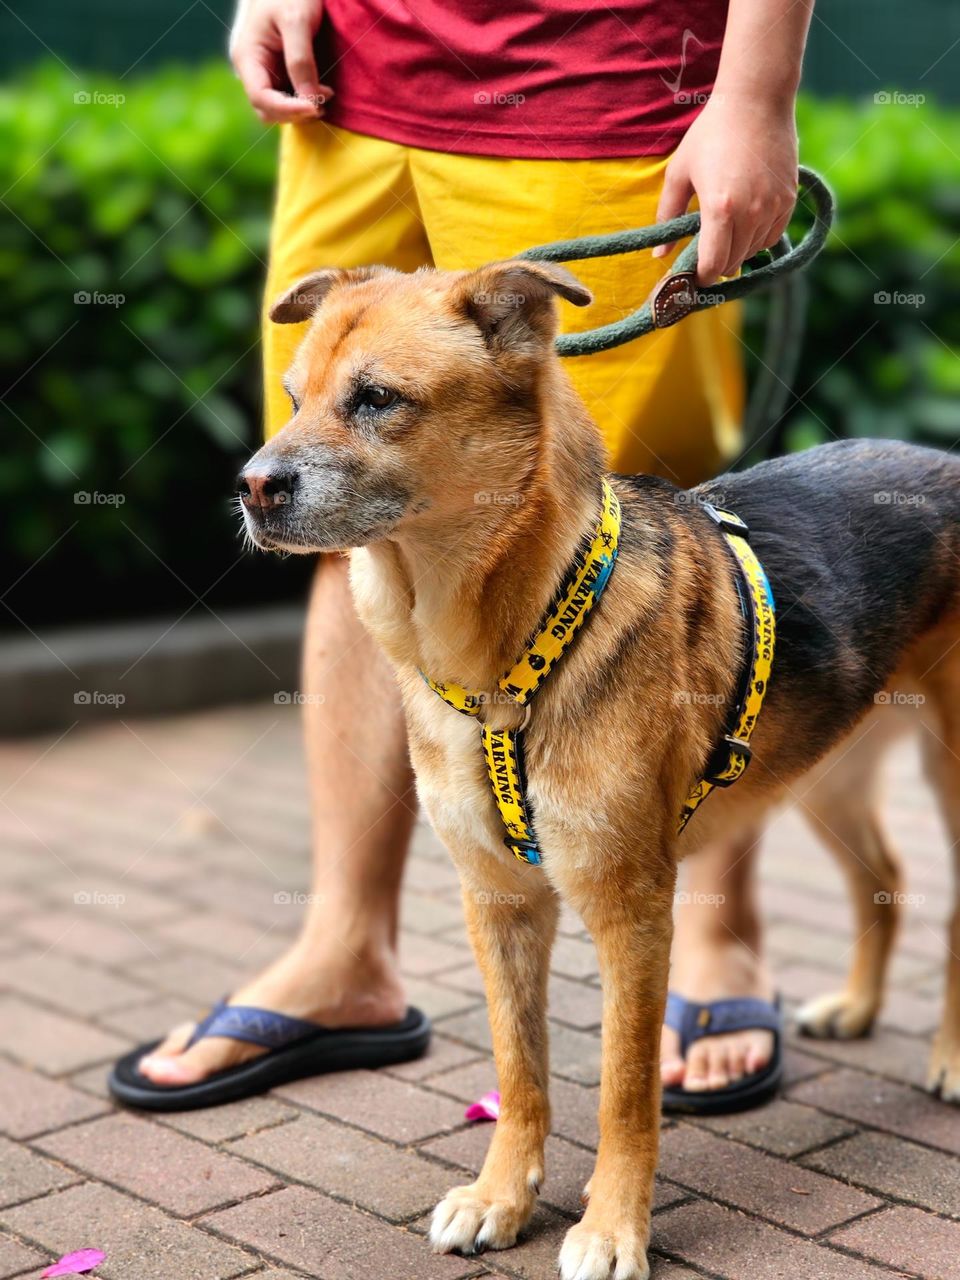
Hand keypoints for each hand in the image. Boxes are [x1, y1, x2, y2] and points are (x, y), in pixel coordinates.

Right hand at [229, 0, 331, 122]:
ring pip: (277, 107)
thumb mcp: (297, 19)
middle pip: (267, 110)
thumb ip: (301, 60)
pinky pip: (287, 96)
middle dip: (294, 112)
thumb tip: (309, 101)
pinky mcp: (277, 71)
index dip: (287, 110)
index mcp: (247, 56)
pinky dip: (304, 100)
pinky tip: (321, 90)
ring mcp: (263, 71)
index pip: (261, 99)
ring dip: (301, 109)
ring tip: (326, 94)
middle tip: (323, 102)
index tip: (315, 108)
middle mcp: (251, 69)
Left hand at [654, 91, 797, 284]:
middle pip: (731, 263)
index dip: (700, 277)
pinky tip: (743, 222)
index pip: (712, 266)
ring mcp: (773, 208)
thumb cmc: (711, 133)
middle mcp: (750, 214)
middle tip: (703, 251)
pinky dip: (755, 238)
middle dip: (715, 264)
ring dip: (735, 251)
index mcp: (720, 210)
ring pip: (751, 252)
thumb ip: (667, 216)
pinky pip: (770, 237)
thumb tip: (659, 256)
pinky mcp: (789, 200)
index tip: (692, 274)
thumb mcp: (679, 172)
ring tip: (723, 229)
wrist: (756, 100)